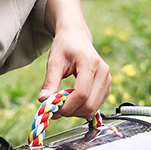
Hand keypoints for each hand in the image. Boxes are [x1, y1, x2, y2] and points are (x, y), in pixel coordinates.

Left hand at [41, 0, 110, 119]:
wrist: (76, 37)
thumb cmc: (64, 46)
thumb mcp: (54, 62)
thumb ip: (50, 82)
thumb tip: (43, 100)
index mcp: (90, 63)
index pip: (82, 94)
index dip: (67, 106)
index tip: (54, 110)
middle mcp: (103, 72)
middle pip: (89, 104)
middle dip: (71, 111)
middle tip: (55, 110)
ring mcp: (107, 80)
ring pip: (93, 108)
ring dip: (76, 112)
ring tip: (62, 104)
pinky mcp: (106, 86)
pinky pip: (96, 106)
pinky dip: (82, 109)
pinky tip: (71, 101)